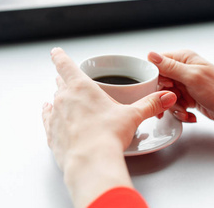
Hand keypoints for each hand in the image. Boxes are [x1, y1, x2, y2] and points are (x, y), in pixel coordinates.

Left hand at [42, 48, 175, 207]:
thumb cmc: (109, 135)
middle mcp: (64, 98)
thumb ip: (150, 104)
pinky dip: (48, 114)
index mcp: (81, 87)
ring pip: (54, 100)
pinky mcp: (51, 134)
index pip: (65, 64)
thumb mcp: (132, 116)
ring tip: (62, 96)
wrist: (90, 162)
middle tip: (68, 78)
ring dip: (59, 97)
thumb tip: (167, 96)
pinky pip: (47, 119)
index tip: (55, 51)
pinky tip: (48, 111)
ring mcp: (55, 116)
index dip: (59, 56)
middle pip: (61, 82)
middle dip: (65, 79)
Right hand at [148, 50, 213, 135]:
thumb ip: (170, 67)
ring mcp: (185, 84)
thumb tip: (151, 55)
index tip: (166, 87)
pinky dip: (180, 111)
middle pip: (160, 82)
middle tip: (175, 101)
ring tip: (186, 110)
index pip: (158, 63)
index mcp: (184, 58)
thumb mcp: (192, 77)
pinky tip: (190, 114)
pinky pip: (174, 104)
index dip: (157, 78)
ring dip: (174, 107)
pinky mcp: (188, 97)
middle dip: (165, 96)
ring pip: (166, 96)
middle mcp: (183, 69)